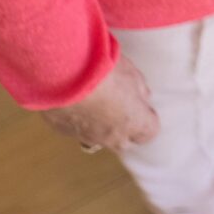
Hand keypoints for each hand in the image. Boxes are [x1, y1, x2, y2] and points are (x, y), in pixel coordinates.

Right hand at [39, 52, 159, 151]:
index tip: (142, 105)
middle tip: (119, 104)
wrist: (63, 74)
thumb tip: (141, 97)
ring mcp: (87, 137)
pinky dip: (77, 119)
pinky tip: (74, 102)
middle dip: (124, 126)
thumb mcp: (132, 74)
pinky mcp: (64, 131)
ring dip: (99, 126)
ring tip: (94, 103)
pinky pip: (76, 129)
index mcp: (135, 123)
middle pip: (124, 141)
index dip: (146, 118)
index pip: (149, 132)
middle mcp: (112, 137)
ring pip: (98, 138)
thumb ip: (139, 90)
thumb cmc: (104, 72)